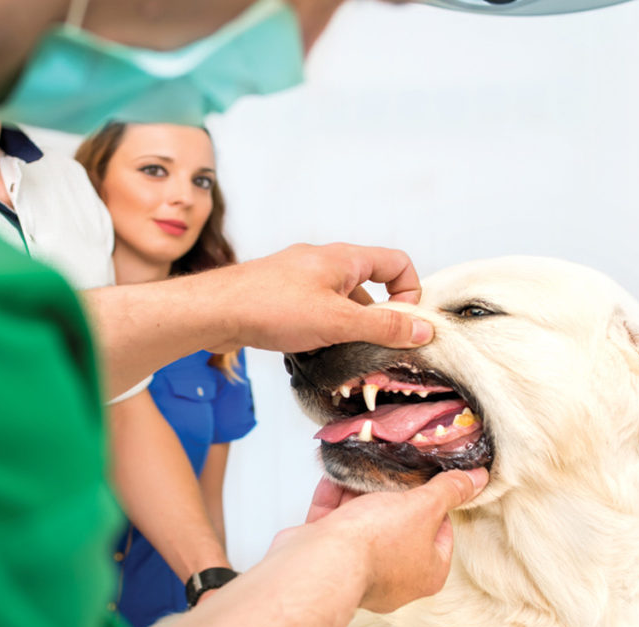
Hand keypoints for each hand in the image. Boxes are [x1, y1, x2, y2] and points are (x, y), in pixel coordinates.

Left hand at [207, 243, 434, 352]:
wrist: (215, 311)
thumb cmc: (273, 307)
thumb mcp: (339, 322)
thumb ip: (383, 326)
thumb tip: (423, 330)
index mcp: (345, 259)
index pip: (397, 263)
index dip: (409, 293)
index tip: (404, 325)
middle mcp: (325, 262)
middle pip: (370, 288)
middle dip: (376, 320)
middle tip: (372, 349)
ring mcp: (301, 277)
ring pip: (341, 303)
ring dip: (347, 330)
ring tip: (338, 355)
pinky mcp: (283, 294)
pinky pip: (316, 310)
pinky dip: (322, 331)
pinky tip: (311, 351)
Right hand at [289, 468, 489, 613]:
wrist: (321, 562)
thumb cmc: (376, 543)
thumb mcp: (423, 507)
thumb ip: (449, 490)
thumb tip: (477, 480)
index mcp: (427, 572)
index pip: (441, 532)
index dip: (436, 504)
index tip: (427, 481)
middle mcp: (395, 576)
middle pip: (400, 524)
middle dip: (392, 494)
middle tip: (394, 468)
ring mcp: (358, 567)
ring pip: (363, 522)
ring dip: (361, 492)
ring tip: (364, 463)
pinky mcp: (327, 557)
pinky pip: (334, 522)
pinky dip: (335, 497)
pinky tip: (338, 472)